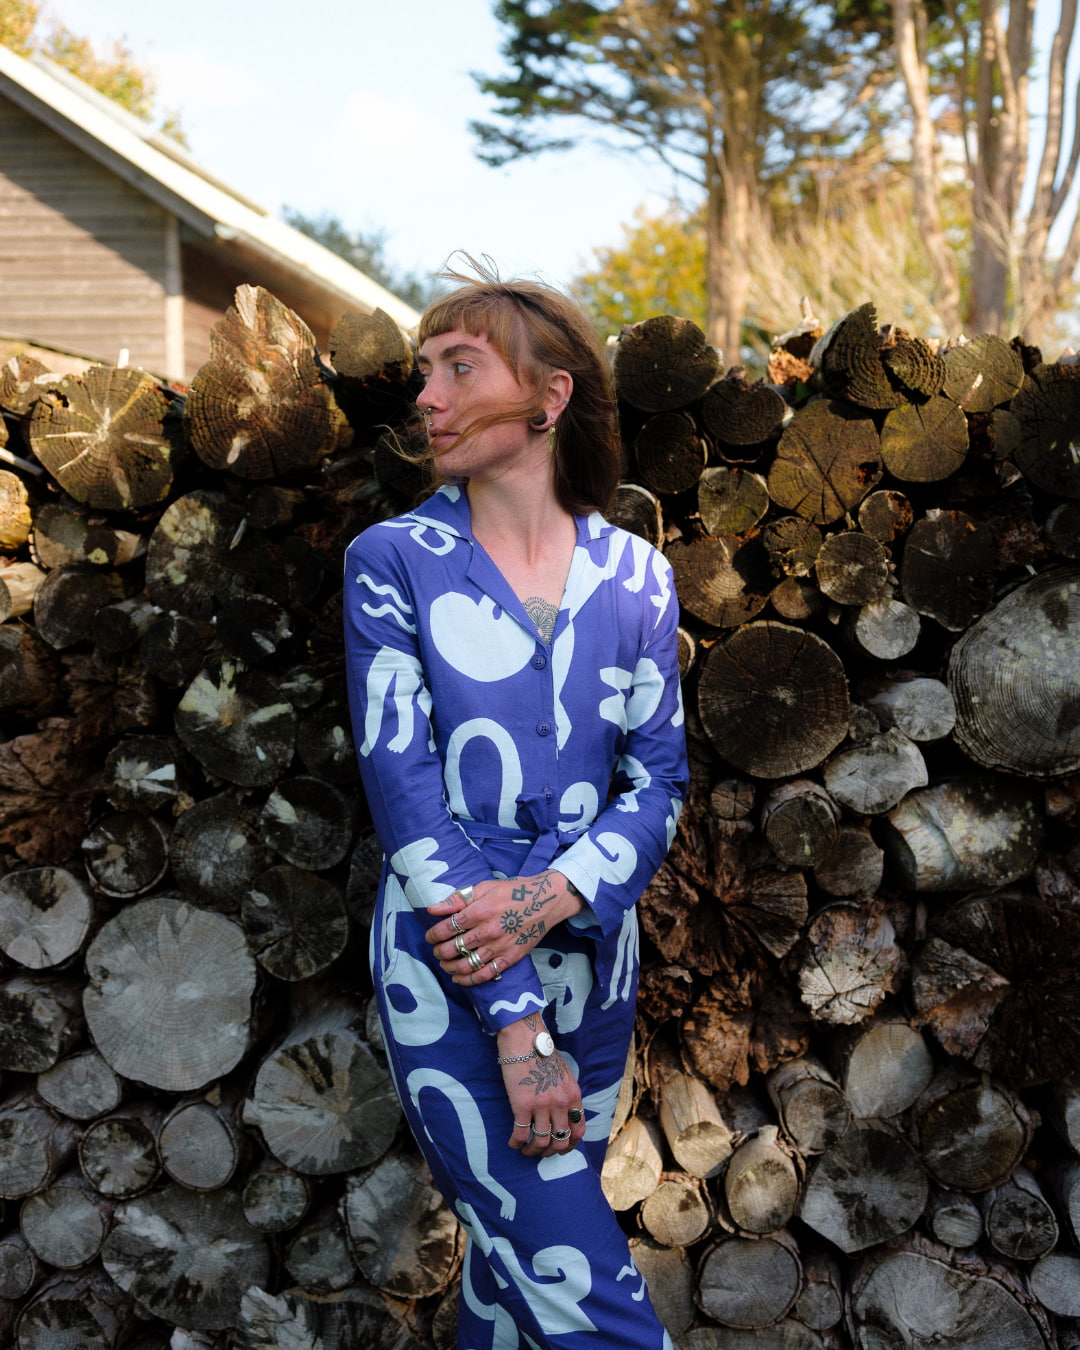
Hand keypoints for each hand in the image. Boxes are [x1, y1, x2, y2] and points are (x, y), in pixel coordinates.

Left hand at [425, 871, 583, 985]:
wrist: (546, 900)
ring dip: (450, 967)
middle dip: (439, 952)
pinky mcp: (510, 958)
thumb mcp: (484, 887)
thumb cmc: (513, 891)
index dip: (433, 934)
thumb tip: (433, 909)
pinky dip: (469, 980)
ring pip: (466, 964)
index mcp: (480, 911)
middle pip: (454, 948)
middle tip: (436, 951)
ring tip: (444, 965)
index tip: (429, 937)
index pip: (447, 928)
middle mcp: (488, 931)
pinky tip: (459, 978)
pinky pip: (486, 974)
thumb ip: (458, 899)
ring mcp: (500, 946)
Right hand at [498, 1015, 585, 1156]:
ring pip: (541, 1142)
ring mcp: (542, 1105)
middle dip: (550, 1152)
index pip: (579, 1130)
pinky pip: (521, 1134)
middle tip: (541, 1152)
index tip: (560, 1147)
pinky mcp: (522, 1105)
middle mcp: (561, 1103)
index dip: (570, 1144)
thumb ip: (566, 1094)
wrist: (525, 1038)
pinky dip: (516, 1142)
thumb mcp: (564, 1074)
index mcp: (573, 1095)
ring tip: (525, 1151)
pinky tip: (512, 1143)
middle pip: (560, 1141)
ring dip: (533, 1151)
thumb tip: (563, 1113)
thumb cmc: (542, 1052)